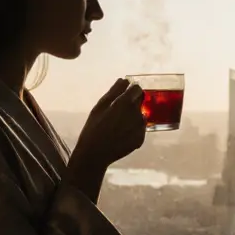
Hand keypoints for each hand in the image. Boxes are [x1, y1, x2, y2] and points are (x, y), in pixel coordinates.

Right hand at [65, 79, 145, 199]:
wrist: (95, 154)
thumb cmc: (93, 128)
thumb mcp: (100, 107)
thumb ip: (114, 91)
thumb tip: (124, 80)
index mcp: (125, 103)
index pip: (137, 88)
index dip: (131, 91)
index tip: (124, 96)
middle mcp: (136, 113)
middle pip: (140, 101)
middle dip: (133, 103)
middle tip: (119, 112)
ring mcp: (140, 127)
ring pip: (140, 115)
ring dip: (133, 117)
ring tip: (119, 126)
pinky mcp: (141, 139)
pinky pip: (140, 129)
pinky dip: (133, 130)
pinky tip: (122, 135)